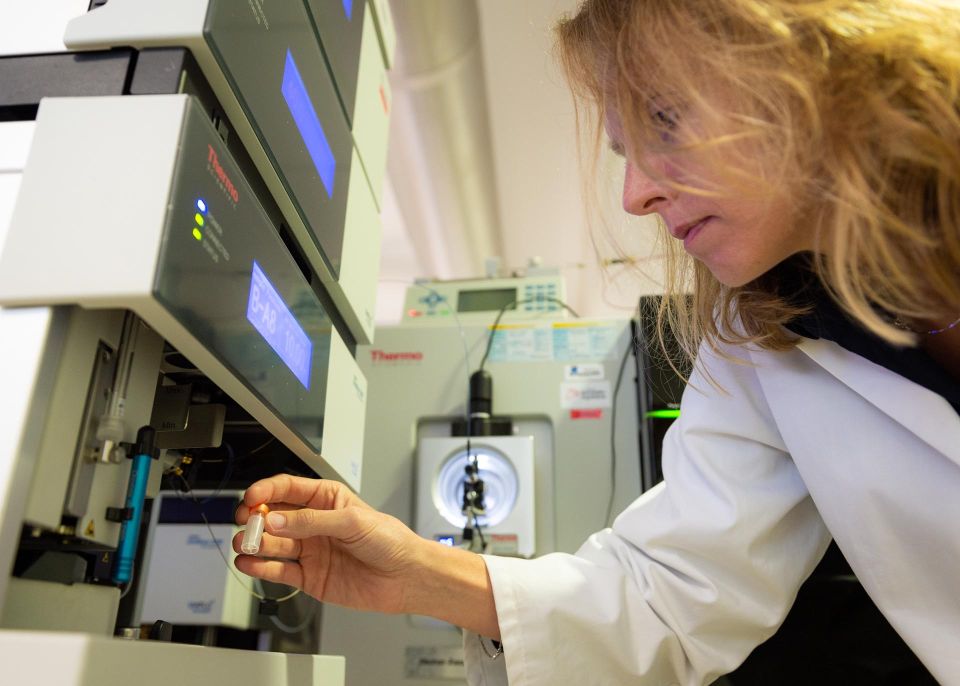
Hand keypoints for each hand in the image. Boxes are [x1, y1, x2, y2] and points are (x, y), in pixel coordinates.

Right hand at [233, 474, 425, 614]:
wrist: (405, 577)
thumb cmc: (389, 541)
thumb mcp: (352, 521)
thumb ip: (312, 521)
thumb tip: (276, 519)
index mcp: (326, 499)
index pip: (288, 489)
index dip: (266, 491)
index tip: (251, 498)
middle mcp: (314, 523)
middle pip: (273, 516)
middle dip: (255, 517)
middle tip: (246, 522)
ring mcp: (310, 550)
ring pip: (272, 543)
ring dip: (254, 543)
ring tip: (245, 544)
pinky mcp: (309, 576)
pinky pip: (278, 570)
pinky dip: (261, 567)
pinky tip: (249, 564)